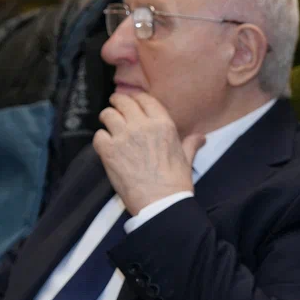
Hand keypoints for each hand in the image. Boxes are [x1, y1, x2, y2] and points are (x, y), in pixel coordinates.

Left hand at [93, 92, 204, 215]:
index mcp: (163, 124)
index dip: (135, 96)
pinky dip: (100, 138)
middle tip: (114, 103)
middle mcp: (142, 126)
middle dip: (118, 101)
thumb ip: (191, 144)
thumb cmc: (176, 183)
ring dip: (107, 118)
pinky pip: (99, 136)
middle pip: (123, 102)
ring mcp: (124, 137)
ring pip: (108, 115)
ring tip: (107, 122)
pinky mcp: (109, 152)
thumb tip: (200, 138)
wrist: (161, 203)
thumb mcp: (187, 159)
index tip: (131, 98)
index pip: (145, 99)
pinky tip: (105, 144)